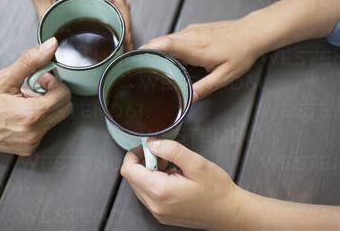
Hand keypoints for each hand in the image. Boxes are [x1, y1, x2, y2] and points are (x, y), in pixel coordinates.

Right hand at [0, 38, 71, 155]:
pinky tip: (21, 113)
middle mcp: (34, 132)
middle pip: (64, 108)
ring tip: (24, 100)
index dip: (55, 82)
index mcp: (30, 114)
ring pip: (56, 119)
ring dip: (46, 106)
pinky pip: (45, 129)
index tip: (41, 78)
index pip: (64, 95)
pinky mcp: (28, 148)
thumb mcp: (5, 77)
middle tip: (35, 87)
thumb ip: (31, 60)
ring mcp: (31, 143)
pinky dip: (39, 118)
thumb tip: (50, 46)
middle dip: (54, 94)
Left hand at [24, 0, 132, 49]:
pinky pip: (107, 1)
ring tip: (121, 40)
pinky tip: (109, 28)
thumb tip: (49, 42)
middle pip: (121, 2)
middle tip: (126, 45)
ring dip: (121, 19)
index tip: (126, 36)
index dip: (125, 18)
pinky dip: (112, 15)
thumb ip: (46, 19)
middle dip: (126, 24)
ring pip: (116, 2)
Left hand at [120, 139, 243, 229]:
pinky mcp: (162, 215)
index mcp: (160, 191)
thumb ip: (171, 150)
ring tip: (170, 167)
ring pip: (139, 187)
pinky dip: (154, 183)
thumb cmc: (217, 191)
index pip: (128, 170)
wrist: (230, 213)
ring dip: (148, 173)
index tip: (147, 147)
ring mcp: (158, 212)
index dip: (134, 154)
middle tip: (163, 156)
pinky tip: (172, 178)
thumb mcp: (196, 162)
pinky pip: (148, 196)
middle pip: (132, 178)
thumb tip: (151, 143)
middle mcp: (155, 205)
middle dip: (143, 163)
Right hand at [141, 18, 262, 100]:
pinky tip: (169, 57)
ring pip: (166, 38)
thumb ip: (204, 88)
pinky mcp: (194, 30)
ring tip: (150, 63)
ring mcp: (191, 31)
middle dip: (146, 51)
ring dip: (156, 49)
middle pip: (160, 41)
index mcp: (194, 48)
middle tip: (137, 66)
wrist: (252, 33)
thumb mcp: (224, 76)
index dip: (146, 50)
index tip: (134, 57)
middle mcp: (189, 36)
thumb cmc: (241, 53)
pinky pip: (174, 37)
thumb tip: (189, 99)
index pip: (163, 45)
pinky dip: (166, 46)